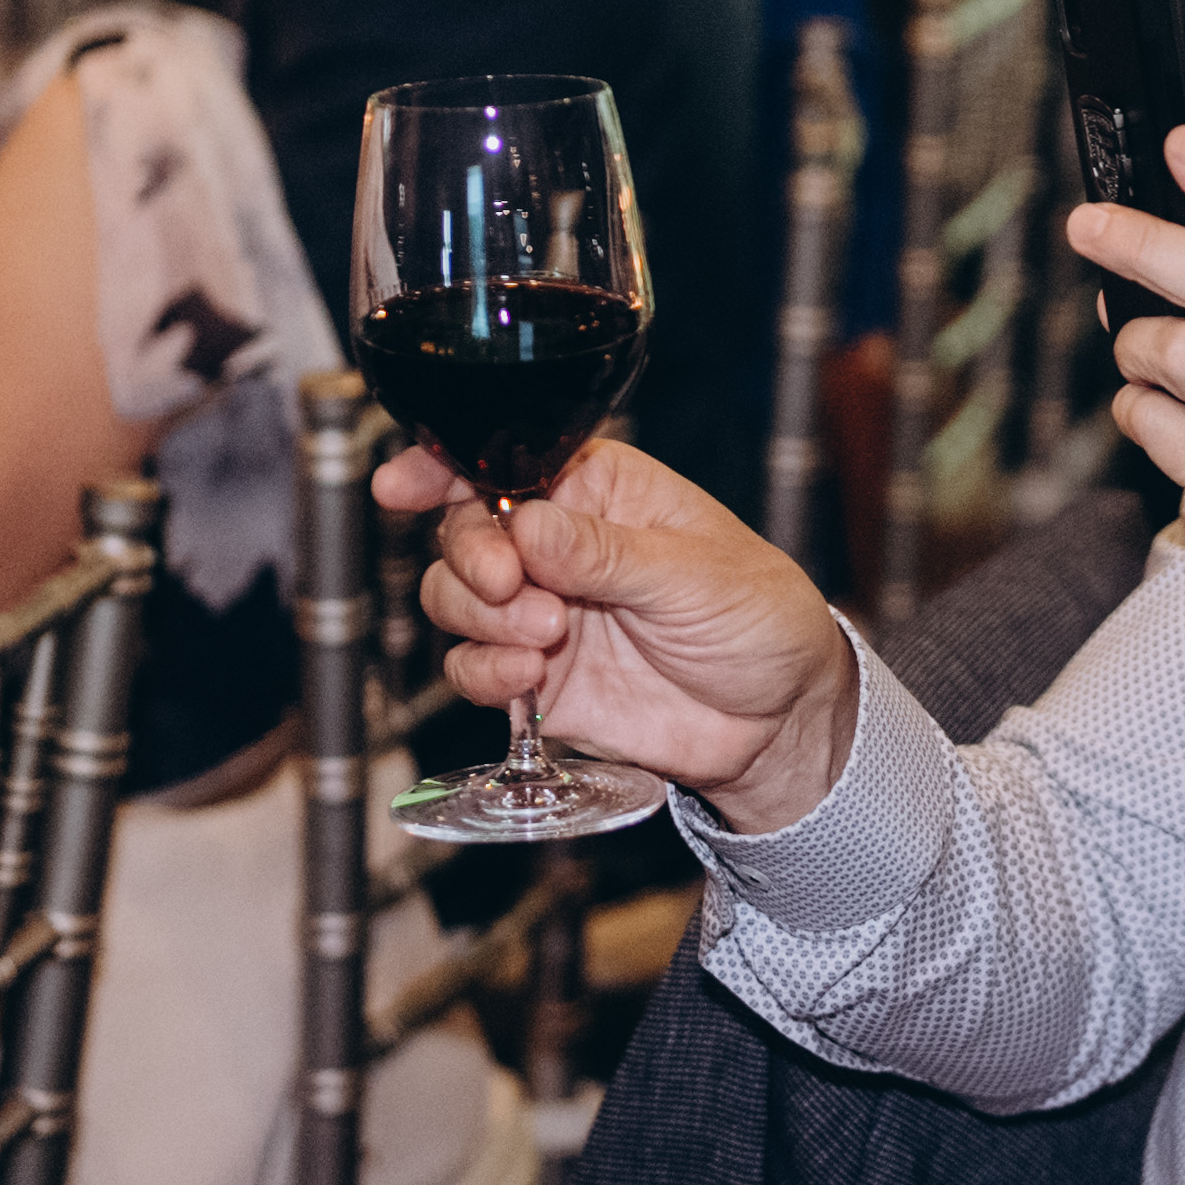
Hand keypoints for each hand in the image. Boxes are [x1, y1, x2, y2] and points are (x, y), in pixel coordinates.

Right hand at [386, 434, 859, 828]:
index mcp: (600, 490)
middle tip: (509, 583)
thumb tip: (527, 525)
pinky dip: (484, 671)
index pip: (506, 461)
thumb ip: (606, 554)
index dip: (444, 467)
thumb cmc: (760, 620)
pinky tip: (525, 677)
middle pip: (465, 530)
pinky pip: (473, 667)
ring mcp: (542, 611)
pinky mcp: (536, 677)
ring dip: (481, 615)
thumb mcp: (695, 575)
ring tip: (545, 635)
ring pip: (456, 598)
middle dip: (471, 555)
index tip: (403, 485)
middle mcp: (559, 544)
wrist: (781, 724)